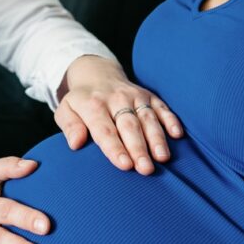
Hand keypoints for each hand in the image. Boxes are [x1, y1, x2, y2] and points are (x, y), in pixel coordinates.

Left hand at [55, 55, 182, 174]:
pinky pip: (162, 107)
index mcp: (93, 105)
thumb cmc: (82, 102)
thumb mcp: (66, 110)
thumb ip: (69, 126)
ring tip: (162, 157)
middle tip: (146, 169)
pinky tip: (177, 134)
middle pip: (129, 126)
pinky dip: (170, 119)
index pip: (105, 129)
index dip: (115, 148)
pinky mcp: (149, 95)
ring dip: (156, 138)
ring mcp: (135, 96)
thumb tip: (76, 143)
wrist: (97, 73)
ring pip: (147, 118)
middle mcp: (116, 99)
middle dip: (138, 148)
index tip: (124, 165)